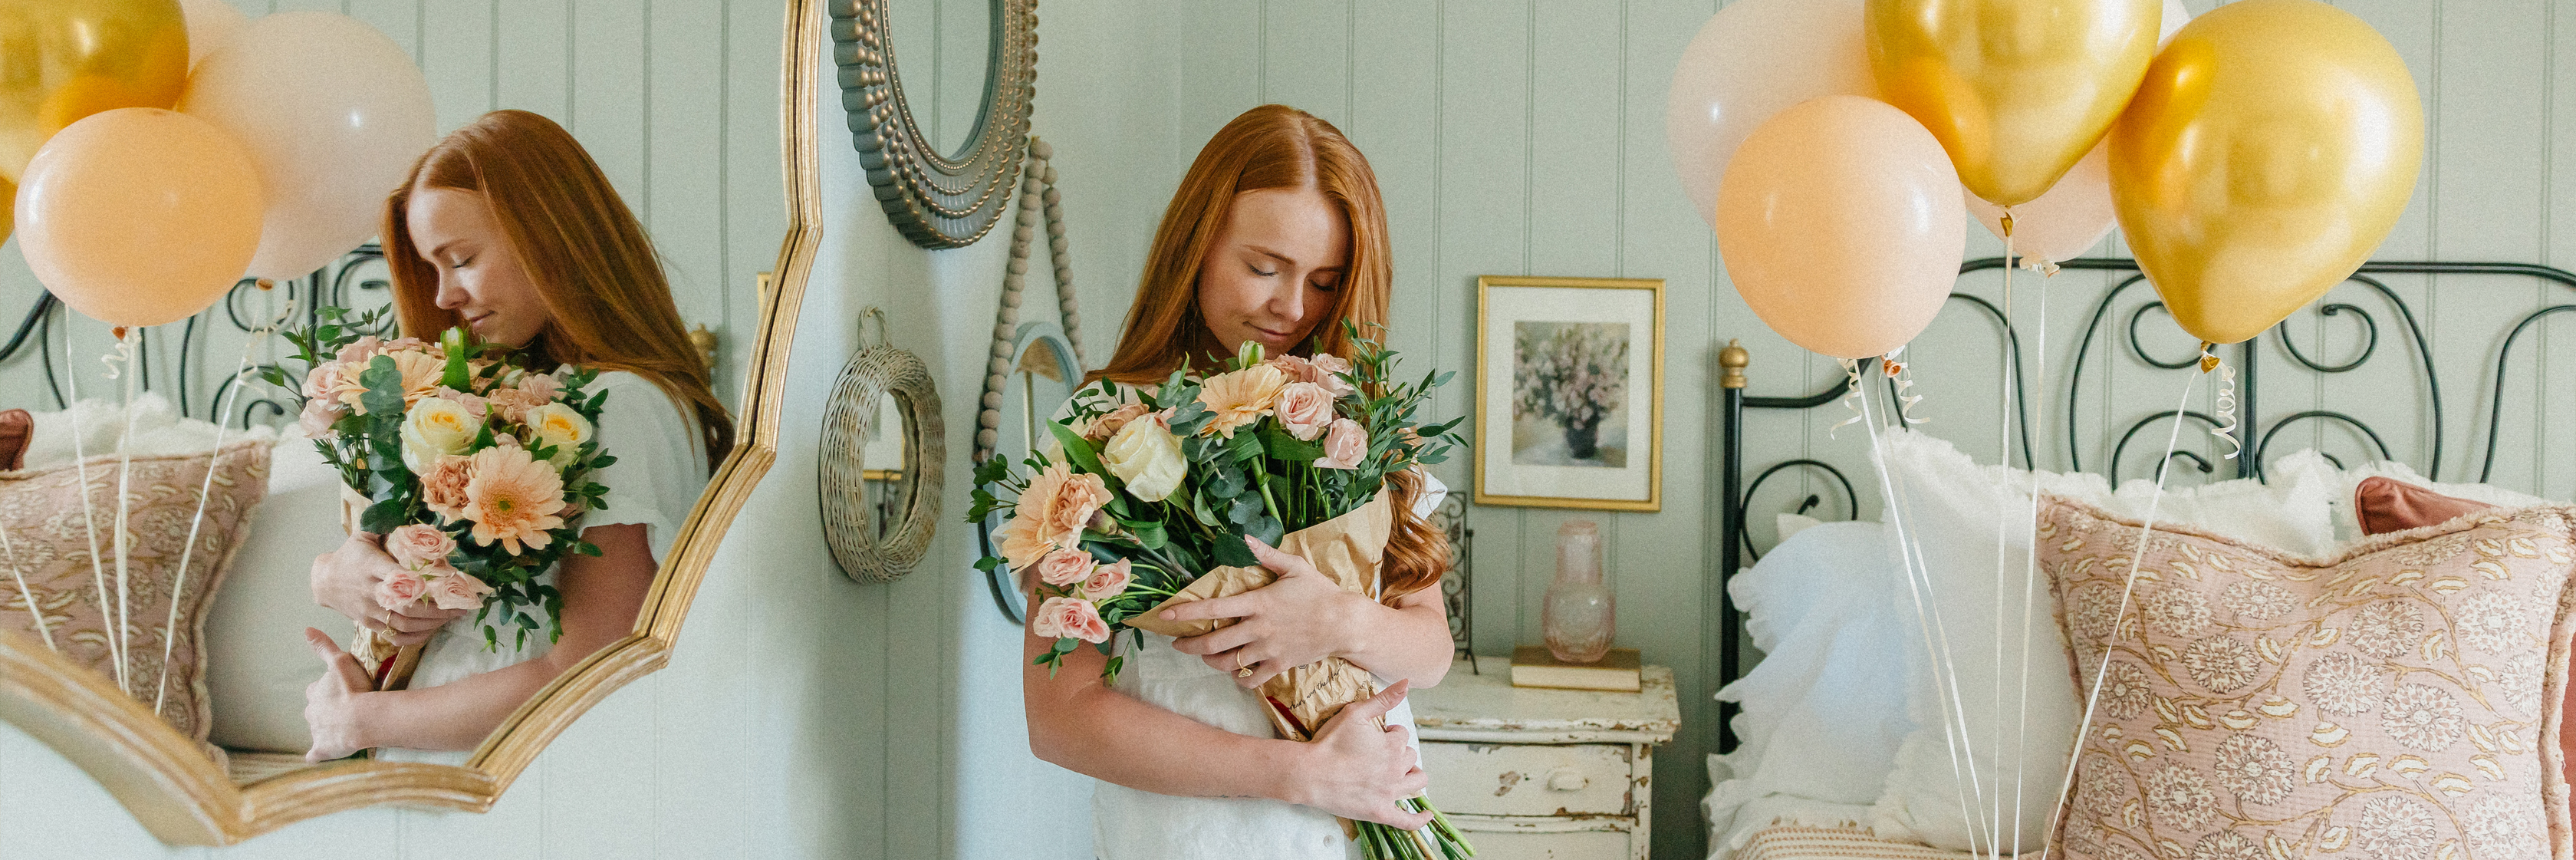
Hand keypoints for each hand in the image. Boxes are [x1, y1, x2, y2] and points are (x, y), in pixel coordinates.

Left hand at [302, 628, 376, 761]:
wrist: (361, 719)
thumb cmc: (353, 689)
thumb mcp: (340, 661)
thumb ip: (324, 647)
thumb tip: (306, 629)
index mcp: (315, 693)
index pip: (315, 690)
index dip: (325, 690)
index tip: (338, 691)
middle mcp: (311, 713)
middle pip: (314, 711)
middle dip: (325, 710)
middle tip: (343, 709)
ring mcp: (317, 733)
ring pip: (318, 730)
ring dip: (327, 729)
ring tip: (344, 729)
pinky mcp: (322, 749)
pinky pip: (315, 754)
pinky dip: (317, 754)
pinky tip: (319, 755)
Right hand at [311, 532, 466, 645]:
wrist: (325, 581)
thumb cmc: (350, 555)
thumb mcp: (363, 536)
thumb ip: (385, 526)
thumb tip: (408, 508)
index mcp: (371, 566)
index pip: (396, 576)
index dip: (421, 583)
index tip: (447, 583)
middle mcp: (370, 591)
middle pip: (406, 605)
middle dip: (436, 609)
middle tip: (460, 607)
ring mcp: (369, 610)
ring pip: (402, 623)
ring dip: (430, 624)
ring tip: (452, 618)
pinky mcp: (368, 624)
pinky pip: (394, 635)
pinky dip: (415, 637)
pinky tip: (432, 631)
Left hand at [1167, 535, 1372, 687]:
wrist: (1344, 623)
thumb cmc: (1319, 593)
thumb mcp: (1295, 567)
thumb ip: (1266, 554)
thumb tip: (1244, 537)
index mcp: (1257, 603)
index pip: (1212, 607)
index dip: (1185, 613)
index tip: (1165, 616)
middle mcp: (1257, 628)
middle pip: (1213, 643)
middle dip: (1189, 645)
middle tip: (1177, 644)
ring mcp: (1267, 650)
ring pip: (1228, 663)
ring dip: (1210, 661)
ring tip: (1204, 656)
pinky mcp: (1278, 665)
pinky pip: (1251, 679)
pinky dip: (1238, 679)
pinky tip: (1235, 673)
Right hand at [1284, 680, 1431, 827]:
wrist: (1310, 773)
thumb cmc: (1329, 742)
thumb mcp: (1355, 713)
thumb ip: (1383, 699)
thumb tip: (1406, 683)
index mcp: (1393, 746)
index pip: (1402, 735)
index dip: (1391, 734)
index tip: (1377, 736)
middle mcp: (1396, 769)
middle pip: (1411, 757)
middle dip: (1400, 753)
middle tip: (1380, 754)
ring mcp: (1390, 793)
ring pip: (1417, 782)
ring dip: (1413, 775)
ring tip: (1403, 774)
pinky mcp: (1381, 812)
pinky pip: (1407, 820)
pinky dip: (1420, 819)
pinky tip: (1427, 815)